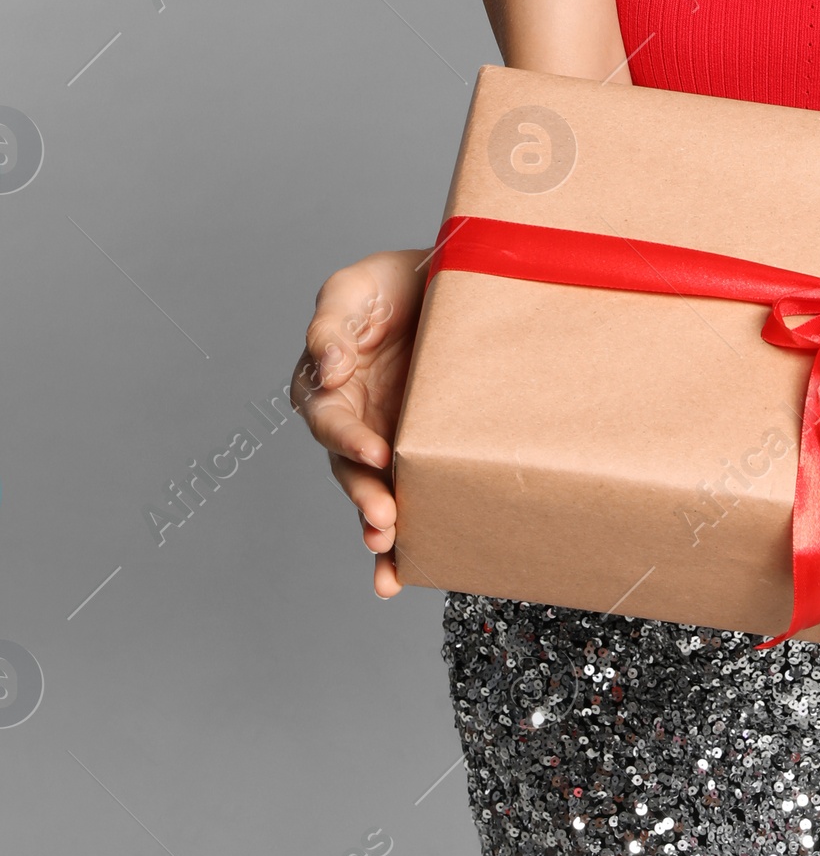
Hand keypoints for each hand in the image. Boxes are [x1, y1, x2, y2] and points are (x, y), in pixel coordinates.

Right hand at [291, 248, 430, 596]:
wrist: (456, 281)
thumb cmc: (395, 282)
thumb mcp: (354, 287)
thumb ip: (330, 323)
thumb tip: (329, 368)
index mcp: (326, 383)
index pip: (329, 418)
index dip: (348, 438)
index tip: (376, 452)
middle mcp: (351, 419)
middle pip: (348, 468)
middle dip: (364, 497)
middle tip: (383, 520)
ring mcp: (383, 438)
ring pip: (371, 490)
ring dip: (376, 522)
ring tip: (388, 548)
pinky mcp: (415, 451)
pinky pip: (403, 496)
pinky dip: (397, 540)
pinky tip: (396, 574)